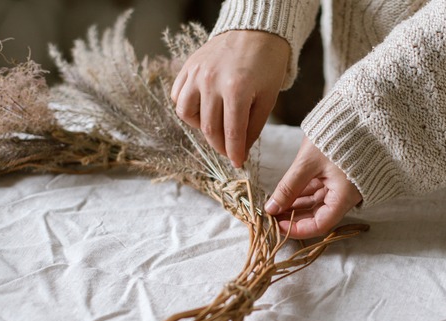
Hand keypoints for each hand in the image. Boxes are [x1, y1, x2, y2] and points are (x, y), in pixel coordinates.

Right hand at [170, 30, 289, 166]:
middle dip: (220, 146)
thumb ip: (254, 126)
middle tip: (230, 152)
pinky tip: (204, 109)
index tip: (238, 164)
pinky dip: (187, 108)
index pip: (231, 132)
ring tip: (216, 127)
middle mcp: (211, 81)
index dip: (234, 153)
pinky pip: (178, 96)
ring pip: (186, 114)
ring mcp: (196, 73)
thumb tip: (241, 150)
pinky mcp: (188, 67)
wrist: (255, 32)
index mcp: (237, 89)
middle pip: (208, 128)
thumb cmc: (267, 65)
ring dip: (200, 128)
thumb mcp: (268, 98)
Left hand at [265, 137, 362, 238]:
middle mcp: (345, 196)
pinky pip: (318, 192)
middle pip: (317, 216)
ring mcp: (341, 187)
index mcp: (344, 196)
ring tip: (274, 205)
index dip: (298, 230)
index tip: (277, 225)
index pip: (321, 225)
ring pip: (316, 204)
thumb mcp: (308, 163)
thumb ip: (289, 187)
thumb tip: (271, 208)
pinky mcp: (337, 177)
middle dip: (293, 219)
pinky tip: (284, 195)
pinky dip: (302, 195)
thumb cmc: (336, 136)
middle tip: (270, 216)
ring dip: (295, 207)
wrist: (358, 115)